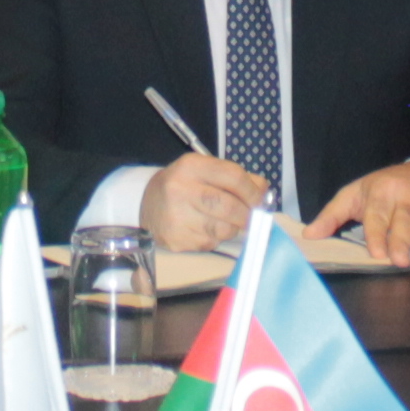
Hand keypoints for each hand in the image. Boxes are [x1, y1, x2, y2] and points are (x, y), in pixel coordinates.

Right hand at [137, 152, 267, 256]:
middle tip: (251, 217)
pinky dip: (215, 239)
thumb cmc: (184, 185)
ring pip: (222, 229)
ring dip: (232, 229)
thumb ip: (236, 178)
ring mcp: (176, 217)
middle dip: (247, 215)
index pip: (233, 177)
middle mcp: (180, 190)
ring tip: (226, 223)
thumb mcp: (206, 171)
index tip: (260, 201)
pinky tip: (206, 230)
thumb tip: (264, 192)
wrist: (145, 203)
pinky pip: (209, 243)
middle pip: (229, 206)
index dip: (253, 191)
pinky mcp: (175, 240)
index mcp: (191, 166)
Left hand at [304, 162, 409, 268]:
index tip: (377, 253)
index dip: (377, 234)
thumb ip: (331, 216)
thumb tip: (309, 235)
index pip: (378, 216)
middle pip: (404, 222)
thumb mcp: (353, 195)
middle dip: (402, 242)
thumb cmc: (381, 189)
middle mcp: (406, 199)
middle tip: (399, 261)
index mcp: (381, 193)